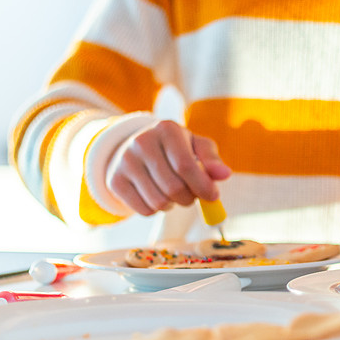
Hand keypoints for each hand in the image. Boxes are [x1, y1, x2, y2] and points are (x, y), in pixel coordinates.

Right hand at [106, 120, 230, 215]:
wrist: (139, 147)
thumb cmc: (178, 149)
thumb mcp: (197, 147)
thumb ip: (212, 160)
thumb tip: (224, 174)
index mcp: (167, 130)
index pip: (186, 166)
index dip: (203, 186)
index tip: (213, 196)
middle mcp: (142, 141)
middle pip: (173, 187)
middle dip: (190, 198)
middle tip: (192, 195)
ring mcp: (125, 161)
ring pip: (158, 202)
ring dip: (173, 204)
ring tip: (173, 193)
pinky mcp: (115, 180)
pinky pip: (144, 210)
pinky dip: (156, 210)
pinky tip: (157, 195)